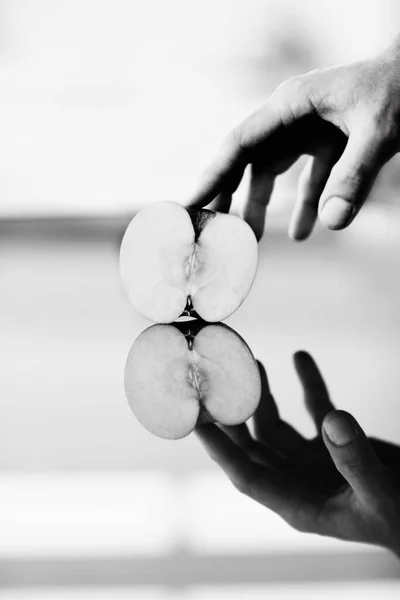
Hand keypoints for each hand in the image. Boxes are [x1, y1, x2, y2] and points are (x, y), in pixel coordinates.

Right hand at [187, 35, 399, 240]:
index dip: (213, 175)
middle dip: (229, 195)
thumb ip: (354, 176)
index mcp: (291, 105)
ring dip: (261, 205)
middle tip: (214, 230)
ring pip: (272, 172)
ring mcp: (308, 131)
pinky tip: (302, 233)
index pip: (239, 144)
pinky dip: (304, 207)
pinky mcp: (328, 144)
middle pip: (248, 161)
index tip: (191, 205)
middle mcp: (292, 118)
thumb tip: (332, 224)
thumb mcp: (380, 131)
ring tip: (252, 240)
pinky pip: (307, 180)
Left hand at [196, 352, 399, 555]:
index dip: (219, 448)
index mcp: (296, 503)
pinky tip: (300, 357)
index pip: (246, 474)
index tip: (196, 421)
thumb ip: (357, 461)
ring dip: (263, 396)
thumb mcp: (381, 494)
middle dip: (234, 413)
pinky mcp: (333, 445)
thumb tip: (334, 419)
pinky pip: (315, 410)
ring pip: (274, 426)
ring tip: (254, 362)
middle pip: (251, 444)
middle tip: (218, 379)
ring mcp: (312, 462)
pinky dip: (309, 385)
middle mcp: (296, 480)